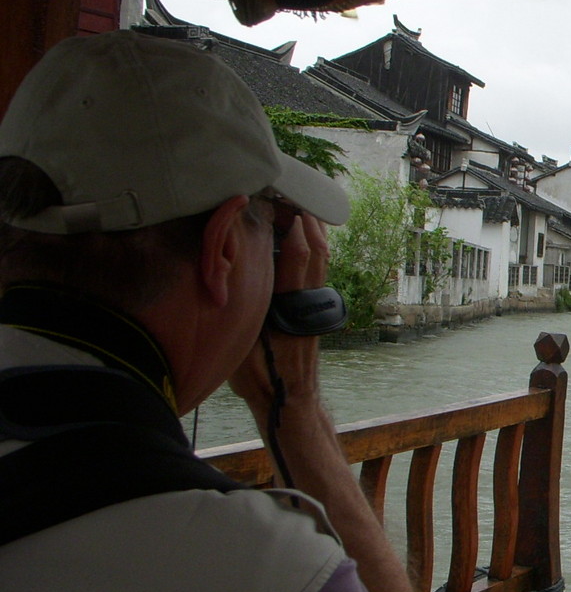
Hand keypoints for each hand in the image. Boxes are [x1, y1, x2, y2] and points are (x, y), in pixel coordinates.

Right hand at [228, 210, 328, 419]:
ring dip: (313, 231)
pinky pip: (318, 269)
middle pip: (315, 249)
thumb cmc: (260, 375)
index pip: (298, 255)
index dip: (293, 225)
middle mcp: (306, 299)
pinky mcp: (315, 307)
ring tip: (299, 206)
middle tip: (292, 193)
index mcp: (289, 303)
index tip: (280, 200)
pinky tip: (302, 236)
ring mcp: (314, 303)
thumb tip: (228, 273)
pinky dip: (313, 247)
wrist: (290, 398)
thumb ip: (240, 307)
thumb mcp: (241, 341)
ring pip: (321, 258)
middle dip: (306, 219)